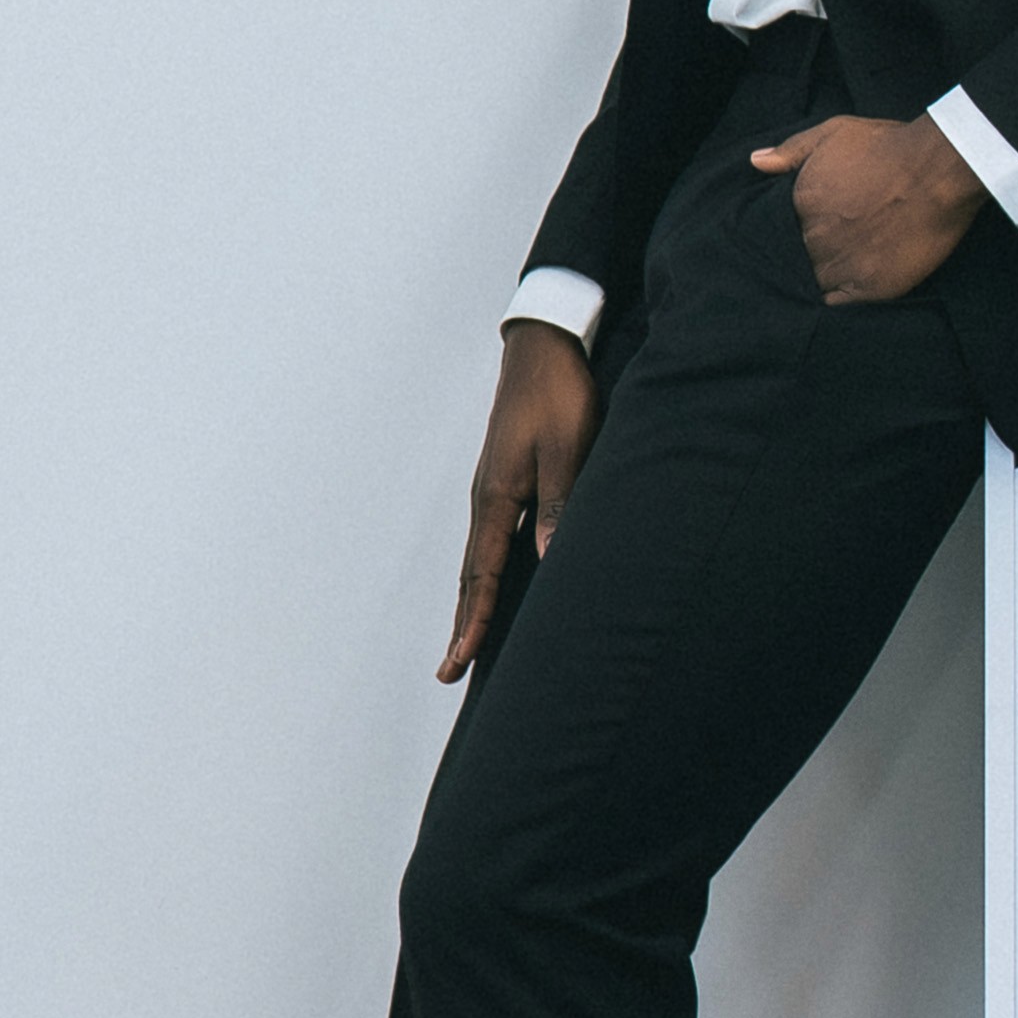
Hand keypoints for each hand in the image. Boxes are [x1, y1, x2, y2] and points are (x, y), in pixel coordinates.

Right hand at [444, 322, 598, 678]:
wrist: (543, 346)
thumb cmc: (559, 394)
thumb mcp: (568, 447)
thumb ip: (560, 502)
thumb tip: (550, 558)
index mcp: (497, 498)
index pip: (482, 575)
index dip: (474, 622)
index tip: (460, 662)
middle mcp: (487, 500)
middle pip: (471, 577)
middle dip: (463, 625)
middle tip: (449, 671)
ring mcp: (493, 490)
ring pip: (477, 561)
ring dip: (472, 604)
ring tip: (466, 642)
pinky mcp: (505, 480)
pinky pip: (489, 541)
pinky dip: (484, 574)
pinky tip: (491, 585)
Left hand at [749, 108, 985, 303]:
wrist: (940, 170)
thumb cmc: (890, 146)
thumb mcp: (835, 132)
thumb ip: (792, 150)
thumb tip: (756, 162)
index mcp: (801, 201)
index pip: (781, 228)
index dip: (796, 227)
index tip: (811, 224)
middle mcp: (816, 237)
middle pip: (798, 256)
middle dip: (809, 251)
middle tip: (830, 244)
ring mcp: (842, 265)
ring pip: (814, 281)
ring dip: (821, 276)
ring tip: (840, 266)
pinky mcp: (871, 288)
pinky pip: (838, 304)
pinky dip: (837, 299)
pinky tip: (847, 286)